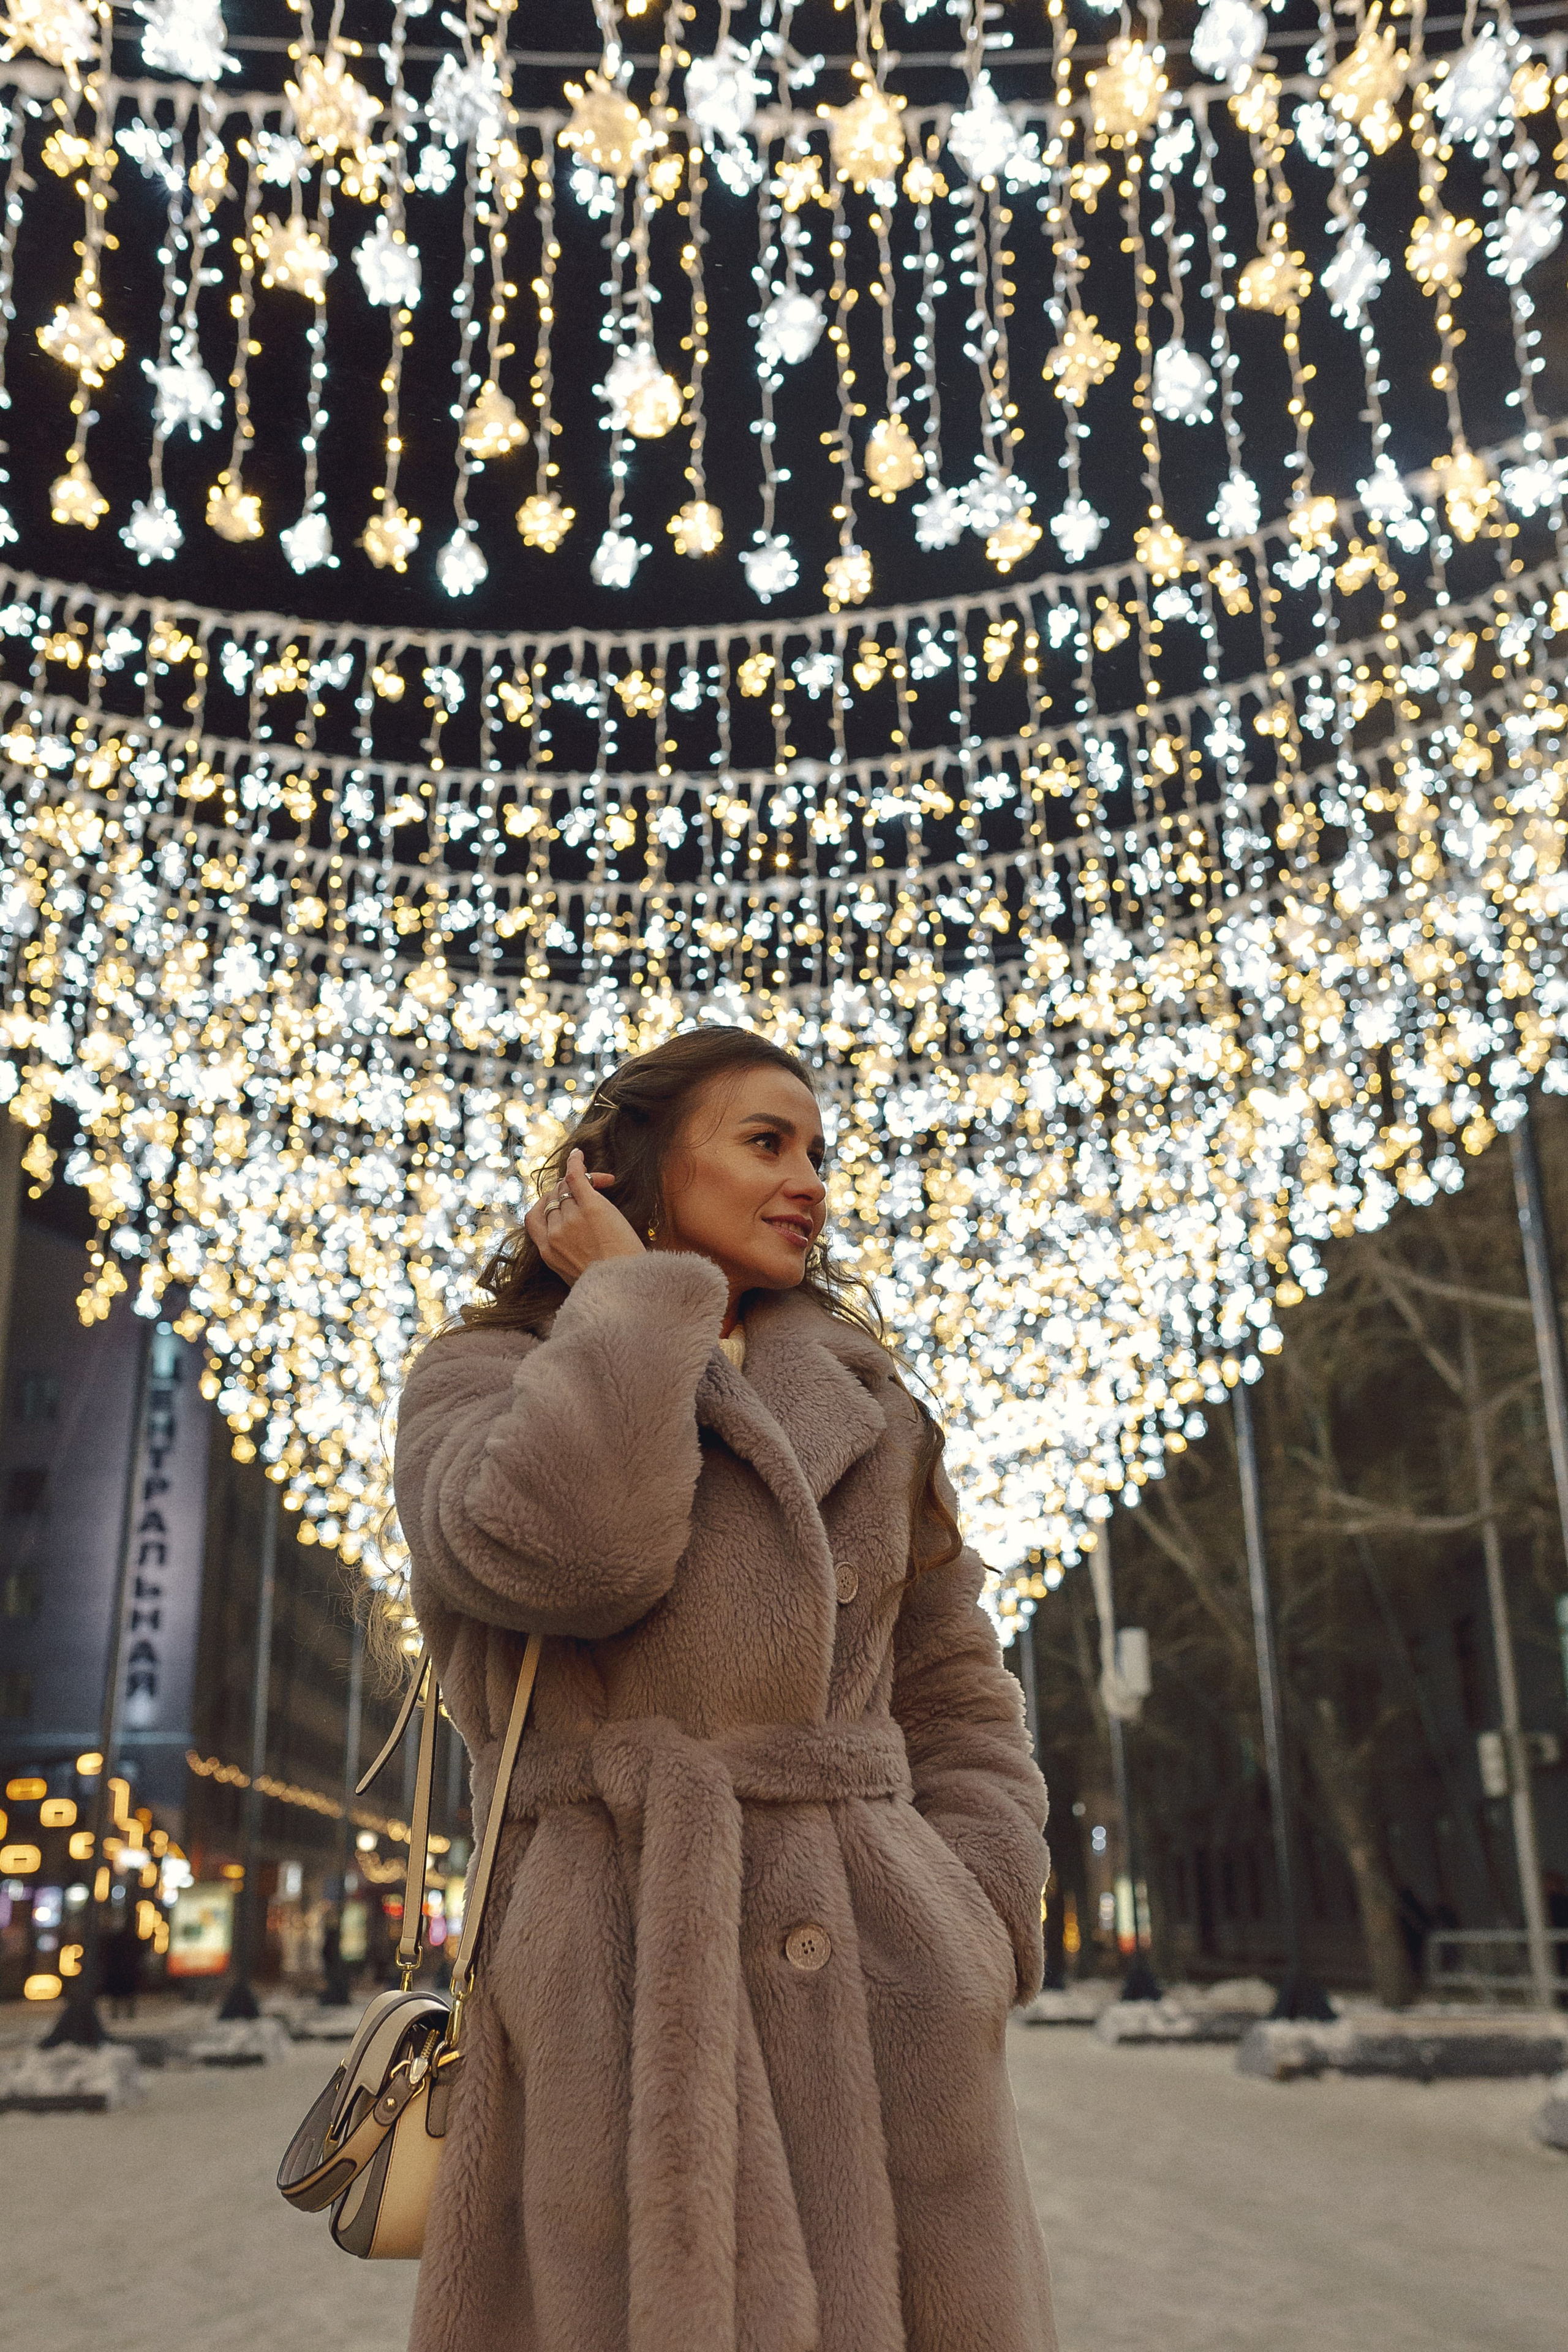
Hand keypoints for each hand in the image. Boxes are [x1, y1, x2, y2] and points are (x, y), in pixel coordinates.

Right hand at [524, 1148, 645, 1284]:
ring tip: (601, 1182)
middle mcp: (555, 1233)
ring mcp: (570, 1220)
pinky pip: (576, 1177)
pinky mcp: (590, 1208)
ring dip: (581, 1181)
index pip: (534, 1217)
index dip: (546, 1204)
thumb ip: (568, 1255)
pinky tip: (579, 1155)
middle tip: (590, 1192)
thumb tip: (574, 1243)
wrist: (625, 1288)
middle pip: (553, 1199)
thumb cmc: (609, 1284)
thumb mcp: (576, 1274)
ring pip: (567, 1189)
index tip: (560, 1203)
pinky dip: (576, 1164)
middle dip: (567, 1192)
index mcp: (547, 1252)